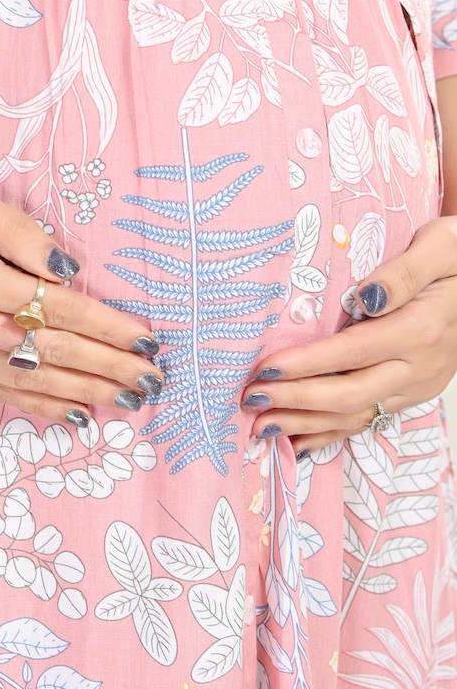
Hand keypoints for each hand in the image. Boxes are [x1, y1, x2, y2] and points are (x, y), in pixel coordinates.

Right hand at [0, 165, 162, 426]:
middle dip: (108, 368)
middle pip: (53, 352)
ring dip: (82, 394)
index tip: (147, 340)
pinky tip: (70, 415)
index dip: (108, 328)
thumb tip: (69, 269)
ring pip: (29, 380)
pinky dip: (37, 405)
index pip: (59, 310)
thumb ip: (18, 232)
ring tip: (126, 404)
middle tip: (153, 382)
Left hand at [239, 217, 456, 455]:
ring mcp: (417, 385)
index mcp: (420, 328)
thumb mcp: (442, 246)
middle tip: (250, 399)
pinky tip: (299, 442)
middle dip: (295, 401)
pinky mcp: (414, 393)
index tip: (265, 369)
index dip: (306, 365)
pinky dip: (331, 433)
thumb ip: (404, 272)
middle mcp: (418, 366)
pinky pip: (369, 420)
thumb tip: (366, 296)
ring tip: (261, 427)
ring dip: (306, 424)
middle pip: (349, 394)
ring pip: (356, 415)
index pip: (352, 353)